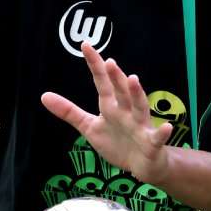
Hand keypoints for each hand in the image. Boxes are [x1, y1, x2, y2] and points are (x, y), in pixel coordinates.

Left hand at [41, 43, 172, 183]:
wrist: (142, 165)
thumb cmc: (118, 142)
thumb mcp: (90, 127)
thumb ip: (69, 111)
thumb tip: (44, 96)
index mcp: (111, 107)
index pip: (102, 83)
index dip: (95, 65)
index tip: (86, 45)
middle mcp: (127, 112)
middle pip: (121, 92)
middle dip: (116, 77)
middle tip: (109, 62)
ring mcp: (141, 126)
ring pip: (140, 107)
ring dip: (137, 93)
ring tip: (133, 79)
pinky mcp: (152, 143)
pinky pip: (157, 137)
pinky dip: (162, 132)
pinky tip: (166, 127)